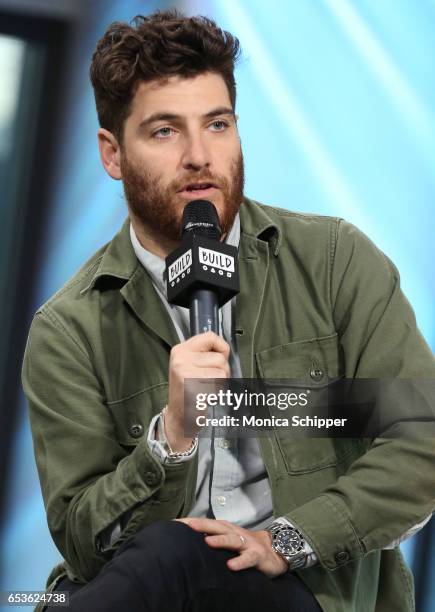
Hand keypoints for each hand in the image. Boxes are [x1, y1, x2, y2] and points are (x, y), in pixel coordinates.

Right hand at [166, 332, 229, 451]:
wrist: (179, 416)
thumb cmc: (188, 390)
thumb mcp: (189, 365)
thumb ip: (204, 354)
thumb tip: (225, 349)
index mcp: (180, 350)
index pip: (210, 336)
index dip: (222, 347)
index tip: (219, 359)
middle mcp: (181, 359)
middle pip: (220, 358)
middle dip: (222, 371)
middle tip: (209, 381)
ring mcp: (185, 373)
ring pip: (222, 372)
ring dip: (220, 383)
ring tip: (207, 388)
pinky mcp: (193, 388)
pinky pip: (218, 386)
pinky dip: (217, 393)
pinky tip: (205, 396)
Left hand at [175, 517, 287, 577]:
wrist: (275, 549)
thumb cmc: (246, 545)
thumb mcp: (229, 540)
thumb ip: (212, 539)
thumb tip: (188, 541)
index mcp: (226, 529)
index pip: (206, 524)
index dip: (191, 523)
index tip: (174, 524)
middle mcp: (234, 533)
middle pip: (217, 527)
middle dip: (202, 525)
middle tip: (187, 526)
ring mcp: (246, 543)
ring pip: (232, 540)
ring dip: (220, 540)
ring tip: (207, 542)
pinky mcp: (257, 555)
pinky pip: (248, 558)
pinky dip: (240, 561)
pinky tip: (231, 566)